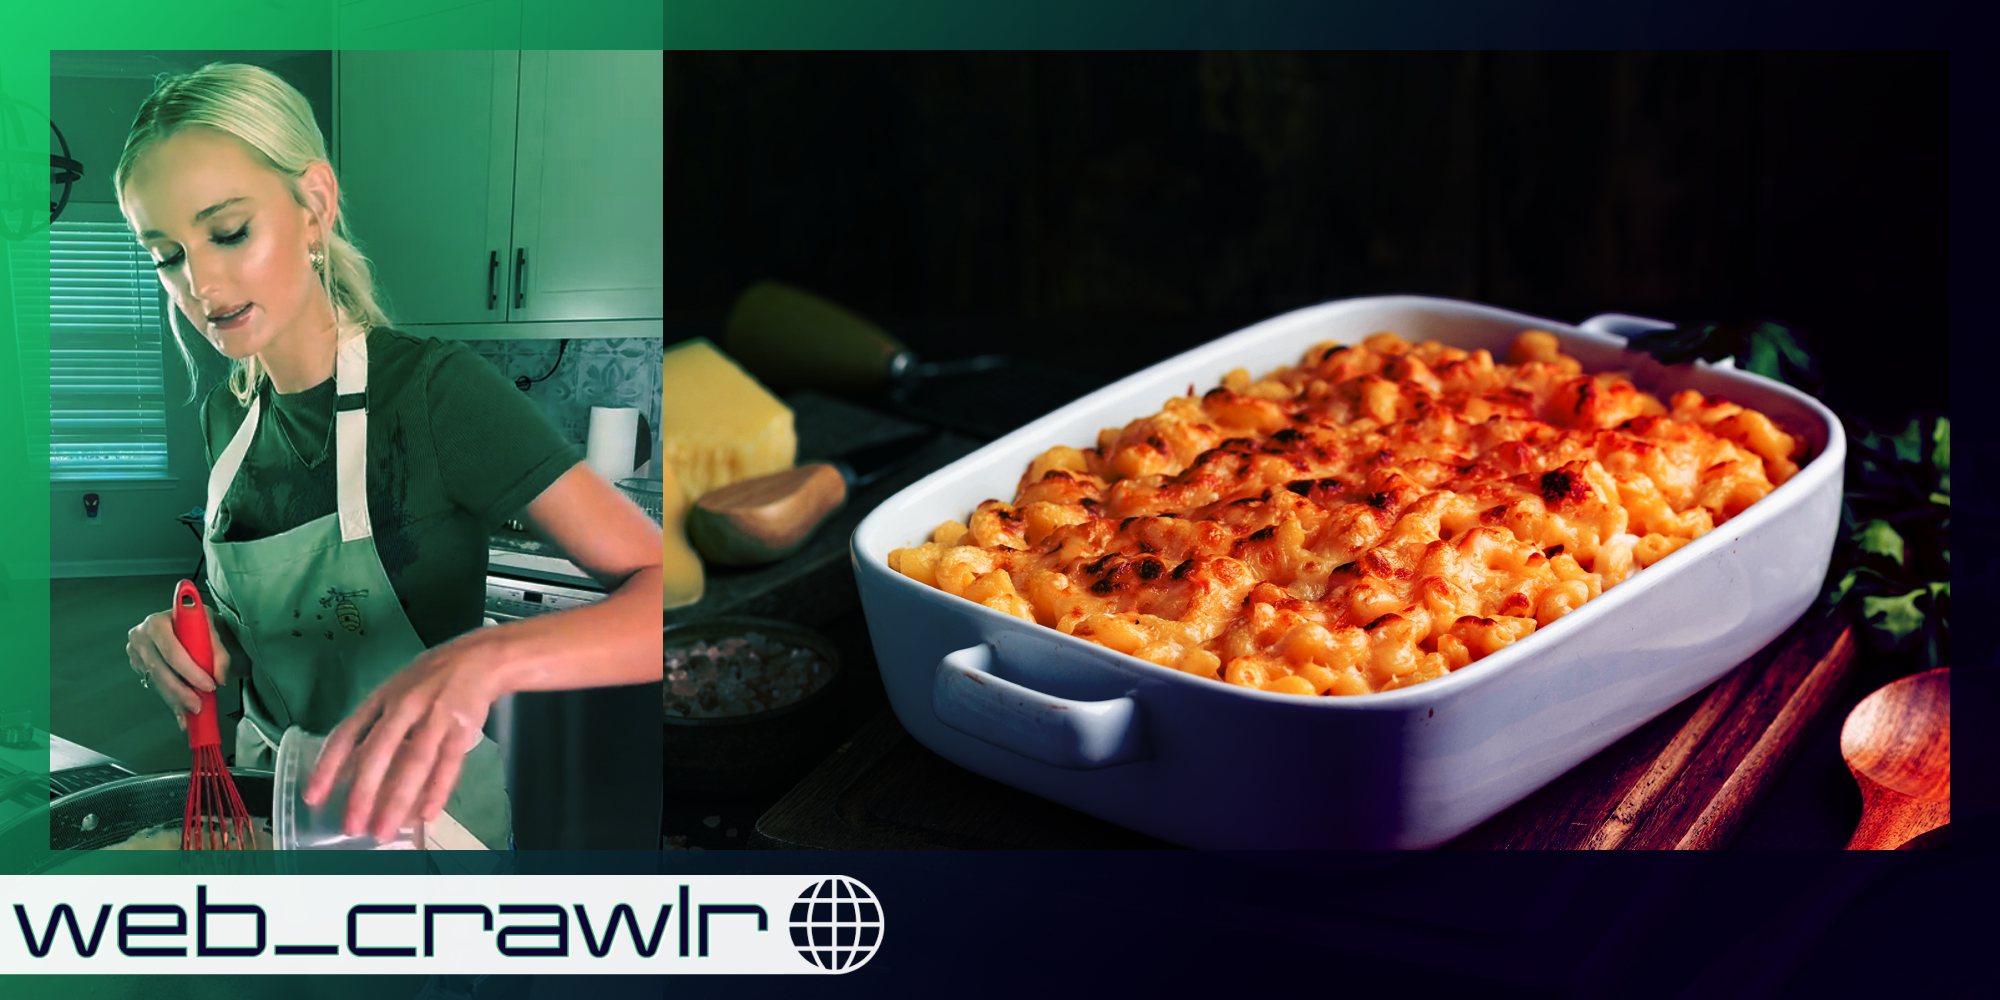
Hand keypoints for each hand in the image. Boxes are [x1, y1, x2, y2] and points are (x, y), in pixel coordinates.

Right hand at [125, 607, 231, 731]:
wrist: (184, 620)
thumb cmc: (196, 621)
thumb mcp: (212, 626)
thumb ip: (218, 652)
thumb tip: (219, 677)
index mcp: (157, 622)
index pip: (171, 650)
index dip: (190, 671)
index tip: (208, 685)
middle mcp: (141, 636)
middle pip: (160, 670)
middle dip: (182, 692)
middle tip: (199, 705)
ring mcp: (137, 652)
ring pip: (156, 682)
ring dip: (176, 700)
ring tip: (192, 711)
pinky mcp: (138, 665)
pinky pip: (155, 685)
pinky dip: (171, 699)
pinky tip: (182, 711)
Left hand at [303, 634, 498, 843]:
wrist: (481, 657)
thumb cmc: (432, 680)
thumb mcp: (396, 694)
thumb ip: (374, 729)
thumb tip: (349, 772)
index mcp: (382, 698)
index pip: (347, 734)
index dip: (328, 767)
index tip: (313, 797)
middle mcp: (405, 706)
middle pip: (379, 752)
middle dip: (363, 793)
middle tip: (351, 826)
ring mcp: (436, 715)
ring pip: (414, 762)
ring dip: (397, 800)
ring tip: (384, 830)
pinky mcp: (463, 726)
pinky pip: (449, 763)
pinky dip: (437, 791)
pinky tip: (425, 815)